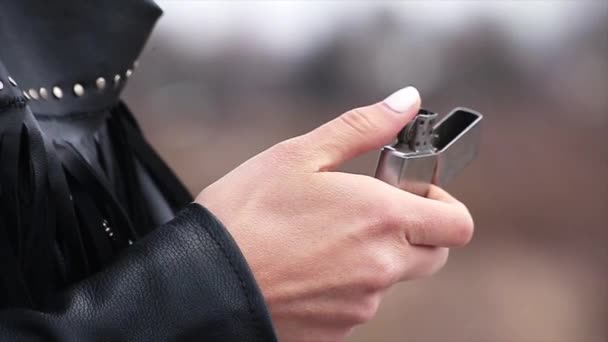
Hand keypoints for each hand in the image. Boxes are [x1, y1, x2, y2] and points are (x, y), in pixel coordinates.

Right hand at [196, 86, 473, 341]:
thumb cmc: (244, 214)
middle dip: (413, 231)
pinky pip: (357, 304)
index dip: (443, 204)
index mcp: (382, 217)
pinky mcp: (337, 331)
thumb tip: (404, 101)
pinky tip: (303, 267)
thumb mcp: (299, 155)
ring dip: (372, 257)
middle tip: (368, 212)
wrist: (201, 282)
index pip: (457, 224)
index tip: (412, 191)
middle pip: (433, 255)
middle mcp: (381, 266)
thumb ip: (363, 128)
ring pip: (390, 279)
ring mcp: (361, 304)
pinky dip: (343, 285)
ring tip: (318, 238)